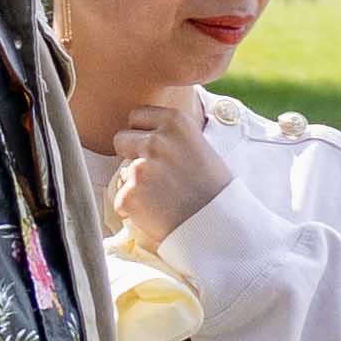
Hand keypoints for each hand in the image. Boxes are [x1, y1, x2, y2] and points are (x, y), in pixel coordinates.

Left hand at [104, 86, 228, 241]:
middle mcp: (156, 141)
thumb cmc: (214, 189)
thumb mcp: (200, 147)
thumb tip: (146, 133)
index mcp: (176, 122)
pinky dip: (133, 209)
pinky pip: (120, 200)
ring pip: (122, 172)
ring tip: (162, 199)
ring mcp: (141, 168)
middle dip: (130, 155)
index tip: (155, 150)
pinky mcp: (130, 194)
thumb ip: (172, 137)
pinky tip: (157, 213)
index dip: (143, 133)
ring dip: (135, 185)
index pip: (137, 116)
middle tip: (154, 175)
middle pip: (121, 139)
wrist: (219, 225)